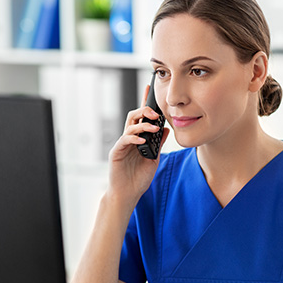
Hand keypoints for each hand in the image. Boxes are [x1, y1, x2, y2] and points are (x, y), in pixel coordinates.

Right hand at [107, 85, 168, 207]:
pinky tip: (143, 141)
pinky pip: (124, 140)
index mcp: (138, 139)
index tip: (149, 88)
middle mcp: (129, 139)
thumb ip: (159, 144)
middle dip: (144, 111)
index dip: (144, 102)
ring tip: (153, 127)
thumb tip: (166, 129)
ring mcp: (122, 145)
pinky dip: (134, 138)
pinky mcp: (116, 153)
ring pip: (129, 126)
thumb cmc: (139, 178)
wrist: (128, 194)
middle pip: (133, 116)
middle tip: (156, 114)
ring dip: (142, 124)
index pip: (141, 117)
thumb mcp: (154, 158)